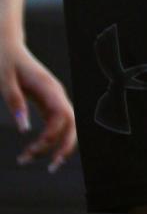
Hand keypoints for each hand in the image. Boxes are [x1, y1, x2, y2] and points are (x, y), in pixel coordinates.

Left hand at [3, 39, 76, 170]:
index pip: (62, 116)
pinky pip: (56, 125)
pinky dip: (49, 139)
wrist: (7, 45)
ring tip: (33, 161)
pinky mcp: (47, 103)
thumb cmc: (5, 60)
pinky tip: (36, 151)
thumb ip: (15, 102)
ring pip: (65, 126)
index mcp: (49, 88)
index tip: (32, 150)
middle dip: (65, 147)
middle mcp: (56, 94)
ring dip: (54, 145)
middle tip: (51, 168)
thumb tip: (24, 130)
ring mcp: (54, 99)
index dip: (52, 136)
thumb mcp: (5, 80)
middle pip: (72, 124)